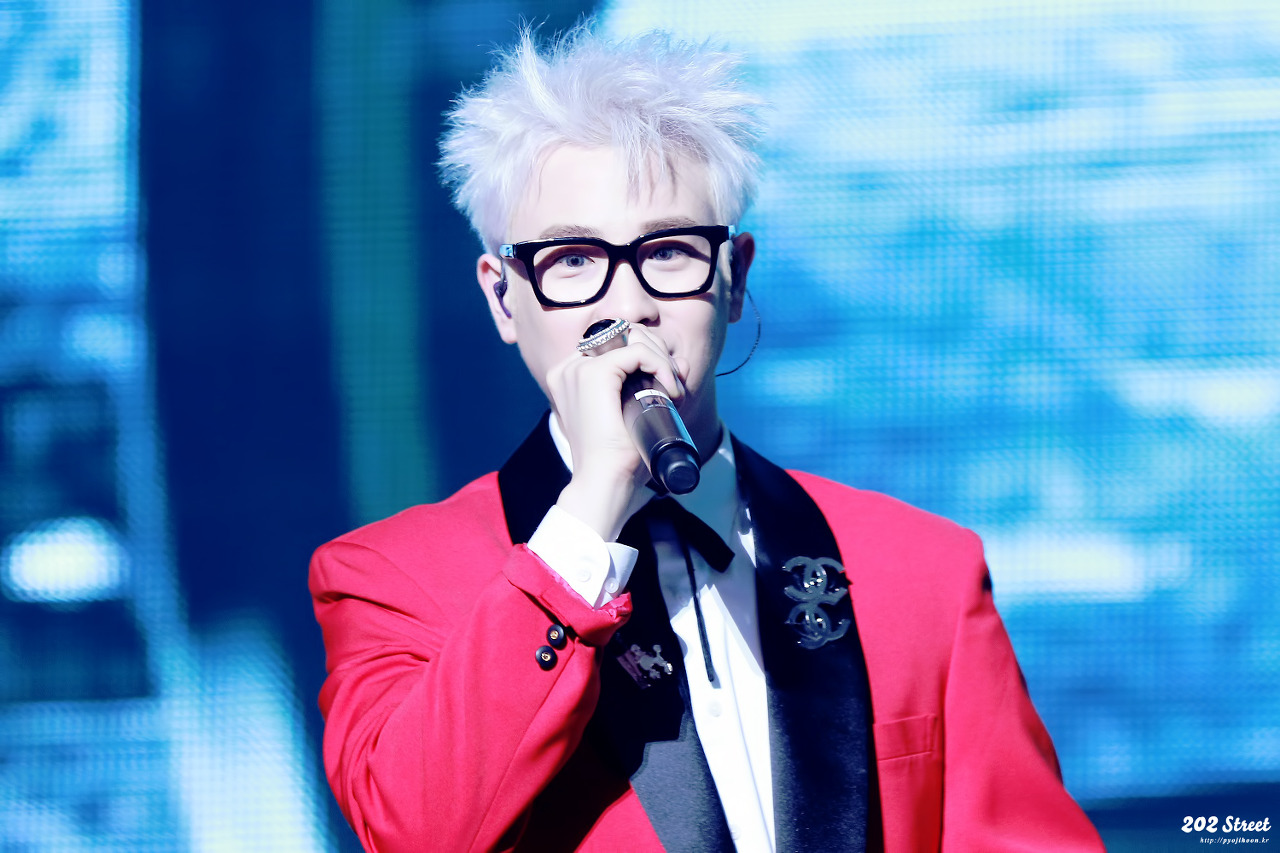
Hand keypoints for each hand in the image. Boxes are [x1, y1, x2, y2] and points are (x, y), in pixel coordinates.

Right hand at [547, 324, 687, 539]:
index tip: (666, 384)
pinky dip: (661, 365)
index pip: (614, 343)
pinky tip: (670, 390)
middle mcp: (569, 368)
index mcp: (571, 376)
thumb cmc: (619, 456)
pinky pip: (638, 350)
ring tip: (673, 391)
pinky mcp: (596, 374)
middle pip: (623, 333)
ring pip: (633, 339)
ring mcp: (578, 369)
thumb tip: (682, 362)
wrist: (605, 481)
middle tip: (673, 386)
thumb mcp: (639, 411)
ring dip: (662, 360)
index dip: (647, 354)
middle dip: (658, 353)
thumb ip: (657, 383)